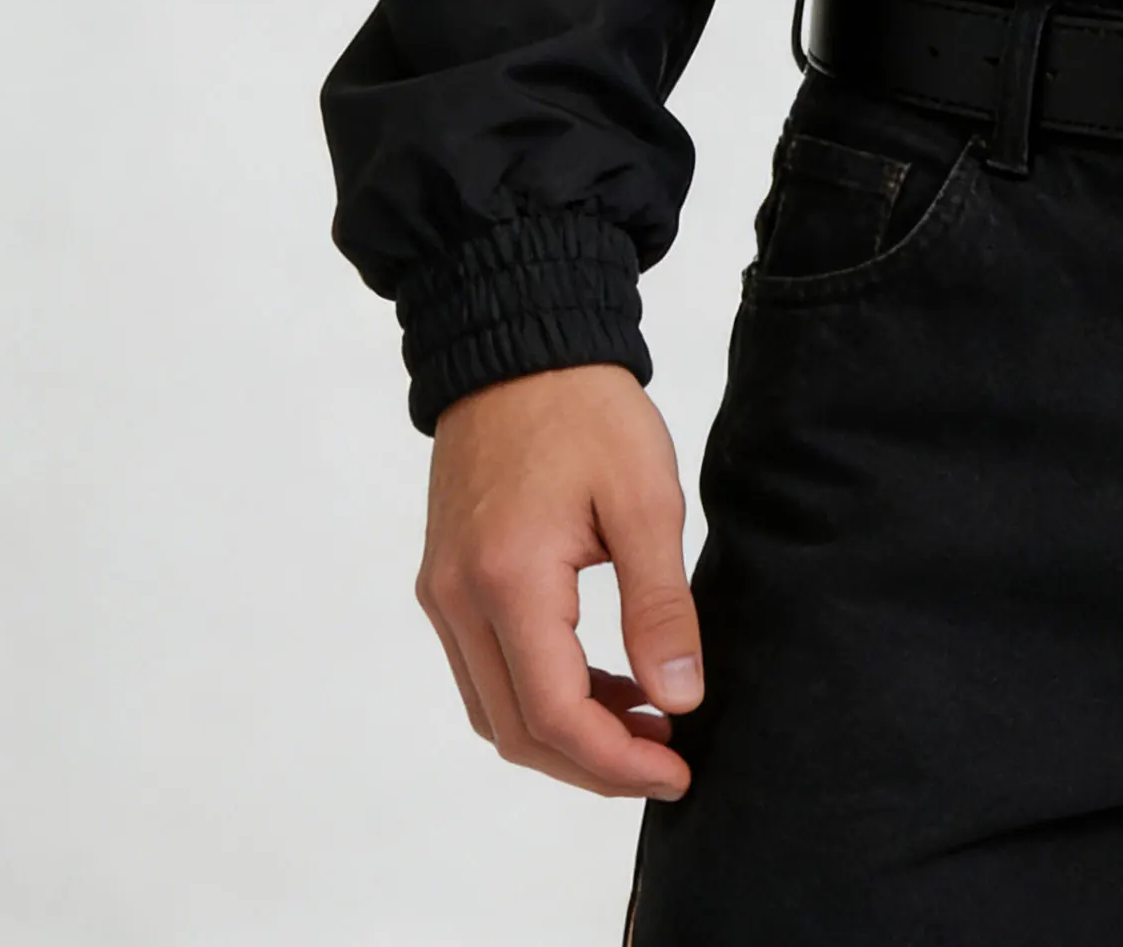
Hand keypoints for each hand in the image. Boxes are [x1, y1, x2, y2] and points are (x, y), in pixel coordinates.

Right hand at [417, 364, 701, 799]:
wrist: (520, 351)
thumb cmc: (587, 413)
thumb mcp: (646, 502)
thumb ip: (661, 607)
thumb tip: (678, 698)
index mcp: (507, 581)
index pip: (553, 715)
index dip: (616, 761)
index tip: (678, 771)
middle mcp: (457, 599)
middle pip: (516, 731)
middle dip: (594, 764)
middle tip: (670, 761)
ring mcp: (444, 593)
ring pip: (496, 710)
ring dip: (568, 735)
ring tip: (649, 724)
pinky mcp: (448, 583)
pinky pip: (488, 671)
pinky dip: (544, 696)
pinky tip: (608, 685)